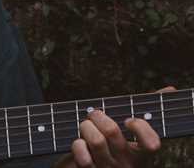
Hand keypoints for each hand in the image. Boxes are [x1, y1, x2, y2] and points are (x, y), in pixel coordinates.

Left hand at [53, 86, 174, 167]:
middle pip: (112, 131)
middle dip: (97, 115)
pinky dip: (77, 145)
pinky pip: (82, 156)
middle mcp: (126, 164)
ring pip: (96, 140)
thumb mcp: (129, 135)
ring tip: (85, 126)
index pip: (152, 144)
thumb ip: (144, 111)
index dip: (140, 128)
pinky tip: (80, 144)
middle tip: (94, 115)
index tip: (128, 120)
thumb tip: (170, 89)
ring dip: (85, 127)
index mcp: (140, 154)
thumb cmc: (112, 148)